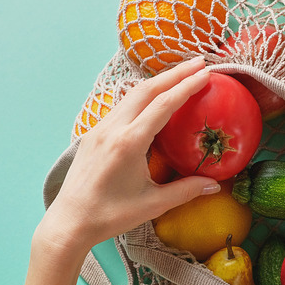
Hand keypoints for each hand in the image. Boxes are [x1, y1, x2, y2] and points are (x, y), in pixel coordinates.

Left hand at [35, 57, 218, 264]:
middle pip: (147, 89)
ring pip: (132, 95)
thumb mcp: (153, 204)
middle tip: (200, 62)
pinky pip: (121, 107)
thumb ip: (186, 190)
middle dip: (175, 73)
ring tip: (181, 75)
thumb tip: (215, 184)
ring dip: (158, 82)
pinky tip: (153, 98)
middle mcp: (113, 129)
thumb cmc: (110, 216)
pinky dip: (142, 96)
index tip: (206, 74)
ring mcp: (100, 129)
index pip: (163, 104)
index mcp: (129, 142)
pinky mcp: (93, 134)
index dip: (187, 86)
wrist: (69, 222)